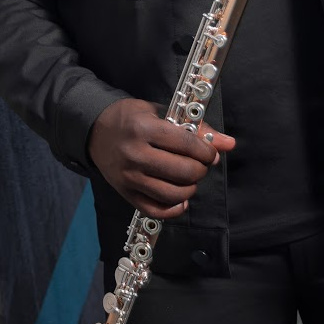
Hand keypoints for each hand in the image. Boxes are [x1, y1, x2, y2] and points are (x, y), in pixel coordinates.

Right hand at [89, 98, 236, 218]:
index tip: (209, 152)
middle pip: (183, 172)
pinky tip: (180, 199)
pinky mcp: (125, 193)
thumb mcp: (161, 113)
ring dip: (190, 189)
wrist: (94, 130)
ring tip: (189, 179)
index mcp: (144, 128)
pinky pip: (155, 210)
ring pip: (172, 194)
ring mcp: (128, 176)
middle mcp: (134, 154)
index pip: (186, 145)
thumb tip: (229, 144)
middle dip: (201, 169)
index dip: (206, 151)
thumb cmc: (130, 118)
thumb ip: (196, 129)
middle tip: (200, 164)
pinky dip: (174, 209)